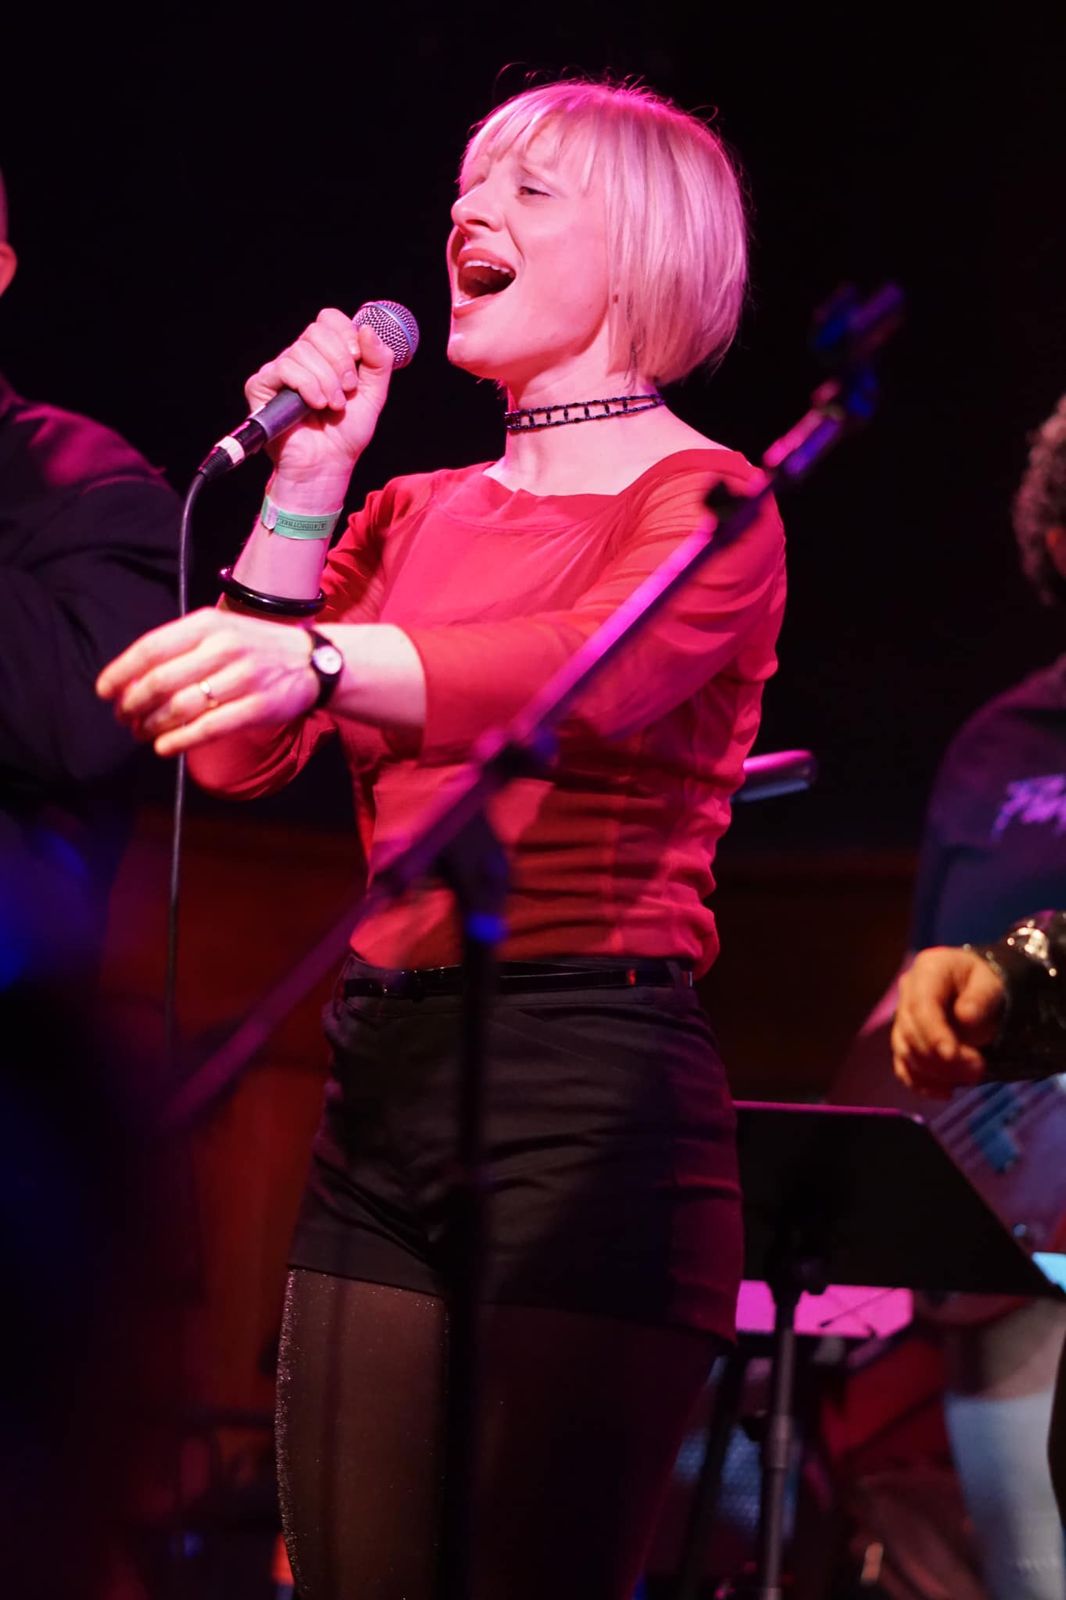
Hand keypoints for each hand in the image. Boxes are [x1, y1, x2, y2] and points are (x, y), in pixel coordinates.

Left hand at [95, 608, 323, 756]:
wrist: (312, 660)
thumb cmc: (255, 646)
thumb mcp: (219, 629)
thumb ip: (181, 647)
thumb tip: (133, 678)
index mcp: (208, 623)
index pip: (151, 648)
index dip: (121, 673)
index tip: (105, 692)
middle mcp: (224, 648)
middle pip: (161, 681)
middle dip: (133, 705)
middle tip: (124, 718)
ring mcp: (243, 678)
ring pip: (182, 707)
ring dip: (153, 726)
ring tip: (143, 733)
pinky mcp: (258, 707)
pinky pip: (209, 728)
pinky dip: (179, 741)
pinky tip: (164, 747)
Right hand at [244, 309, 396, 486]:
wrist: (328, 464)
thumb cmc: (346, 433)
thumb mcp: (373, 395)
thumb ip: (379, 362)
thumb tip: (367, 329)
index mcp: (325, 355)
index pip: (329, 319)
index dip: (345, 333)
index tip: (357, 359)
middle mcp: (301, 358)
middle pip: (316, 331)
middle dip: (339, 362)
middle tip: (347, 389)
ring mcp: (280, 370)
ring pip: (302, 351)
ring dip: (326, 381)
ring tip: (332, 406)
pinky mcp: (261, 385)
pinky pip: (285, 368)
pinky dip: (307, 385)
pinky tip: (315, 404)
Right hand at [891, 946, 1005, 1095]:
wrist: (979, 991)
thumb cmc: (986, 984)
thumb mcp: (992, 984)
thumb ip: (980, 999)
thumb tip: (964, 1019)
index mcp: (929, 969)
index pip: (922, 1005)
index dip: (933, 1032)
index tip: (952, 1055)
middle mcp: (908, 991)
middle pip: (911, 1031)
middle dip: (941, 1057)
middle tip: (978, 1070)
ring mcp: (903, 1017)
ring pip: (906, 1051)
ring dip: (936, 1072)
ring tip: (971, 1079)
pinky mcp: (904, 1041)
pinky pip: (904, 1067)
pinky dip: (921, 1083)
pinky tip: (945, 1092)